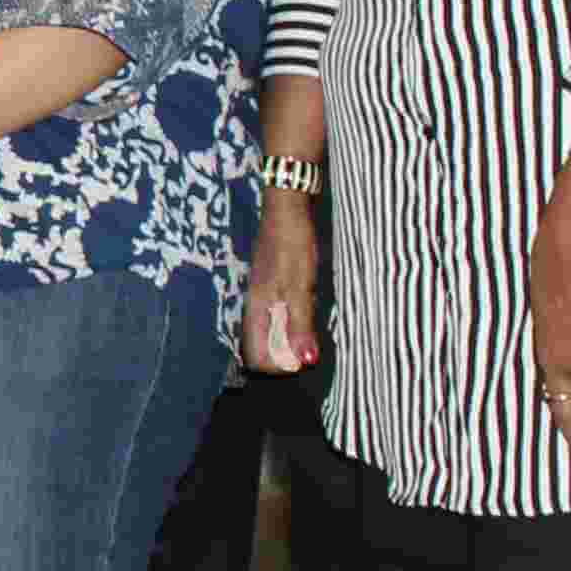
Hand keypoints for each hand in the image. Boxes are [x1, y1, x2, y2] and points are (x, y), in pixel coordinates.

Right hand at [242, 193, 323, 376]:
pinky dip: (295, 322)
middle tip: (312, 348)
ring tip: (315, 334)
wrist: (288, 205)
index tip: (304, 360)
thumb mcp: (301, 286)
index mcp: (257, 308)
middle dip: (286, 356)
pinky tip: (311, 313)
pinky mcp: (274, 284)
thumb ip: (301, 324)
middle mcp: (256, 305)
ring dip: (292, 340)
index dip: (279, 366)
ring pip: (273, 332)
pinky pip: (280, 316)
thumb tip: (306, 362)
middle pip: (263, 347)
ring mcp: (264, 294)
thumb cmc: (293, 243)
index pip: (256, 356)